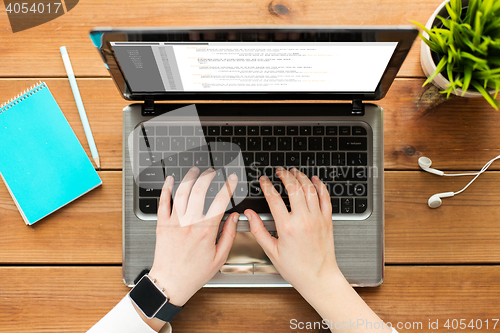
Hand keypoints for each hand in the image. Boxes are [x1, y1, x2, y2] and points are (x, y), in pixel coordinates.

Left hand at [148, 167, 239, 306]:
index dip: (229, 186)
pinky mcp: (161, 224)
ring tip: (195, 170)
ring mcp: (174, 222)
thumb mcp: (219, 257)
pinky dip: (166, 188)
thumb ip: (229, 234)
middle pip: (199, 190)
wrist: (170, 282)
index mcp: (206, 231)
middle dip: (208, 176)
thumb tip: (235, 217)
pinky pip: (163, 202)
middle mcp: (189, 223)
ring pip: (181, 192)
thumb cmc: (194, 273)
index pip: (221, 201)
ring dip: (189, 177)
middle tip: (213, 172)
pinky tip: (170, 180)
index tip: (233, 179)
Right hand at [245, 167, 341, 295]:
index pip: (274, 198)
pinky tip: (314, 180)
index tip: (263, 180)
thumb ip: (258, 230)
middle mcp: (303, 220)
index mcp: (287, 227)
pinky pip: (325, 197)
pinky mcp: (327, 220)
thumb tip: (249, 215)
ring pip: (309, 189)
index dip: (266, 185)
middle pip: (293, 188)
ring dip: (301, 177)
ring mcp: (317, 219)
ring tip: (294, 172)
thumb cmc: (296, 268)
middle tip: (279, 172)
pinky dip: (319, 186)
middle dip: (284, 175)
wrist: (319, 278)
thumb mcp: (271, 251)